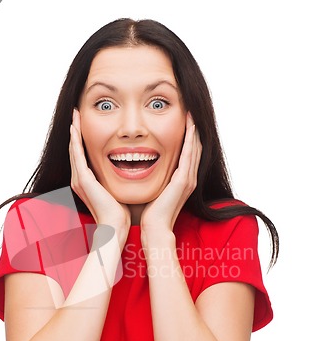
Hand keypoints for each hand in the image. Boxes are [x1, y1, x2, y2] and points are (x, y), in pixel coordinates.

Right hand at [69, 109, 130, 232]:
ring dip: (74, 131)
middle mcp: (79, 179)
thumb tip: (130, 171)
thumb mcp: (117, 191)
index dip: (82, 139)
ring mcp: (79, 179)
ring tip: (74, 115)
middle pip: (75, 149)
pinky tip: (75, 127)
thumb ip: (117, 180)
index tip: (85, 124)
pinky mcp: (83, 179)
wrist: (115, 227)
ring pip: (73, 149)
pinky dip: (75, 139)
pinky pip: (76, 154)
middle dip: (76, 131)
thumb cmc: (120, 213)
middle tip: (76, 113)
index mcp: (87, 182)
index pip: (83, 155)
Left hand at [140, 113, 201, 234]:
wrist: (154, 229)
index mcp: (182, 181)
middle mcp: (189, 178)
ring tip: (192, 113)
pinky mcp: (183, 181)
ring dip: (194, 130)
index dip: (188, 137)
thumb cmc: (150, 214)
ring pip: (195, 148)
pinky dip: (190, 139)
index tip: (184, 121)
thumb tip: (143, 169)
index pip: (188, 153)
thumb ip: (155, 179)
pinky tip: (190, 126)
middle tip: (191, 111)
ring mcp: (188, 179)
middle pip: (195, 148)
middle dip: (194, 129)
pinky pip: (189, 155)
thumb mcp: (155, 191)